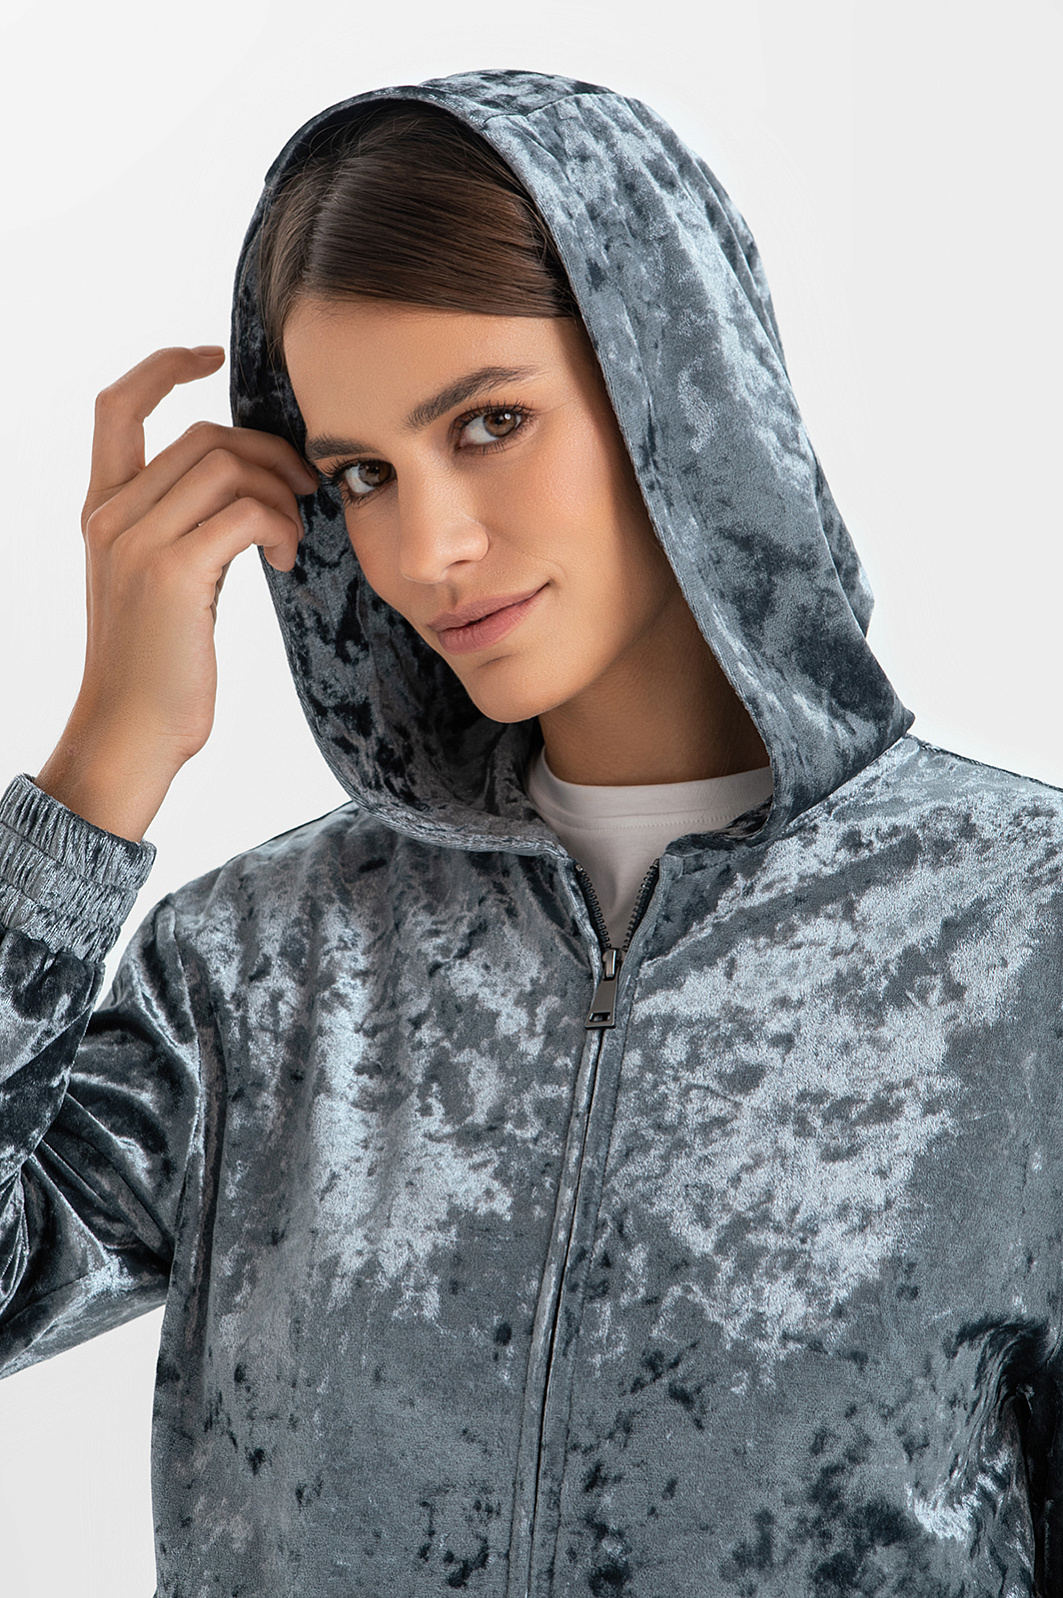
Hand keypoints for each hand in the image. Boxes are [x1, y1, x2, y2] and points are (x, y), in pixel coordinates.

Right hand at [35, 345, 317, 841]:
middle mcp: (111, 516)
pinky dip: (283, 527)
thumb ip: (182, 531)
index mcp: (102, 511)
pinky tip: (288, 562)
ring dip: (282, 494)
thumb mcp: (158, 586)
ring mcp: (138, 541)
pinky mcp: (173, 571)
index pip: (118, 406)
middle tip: (304, 490)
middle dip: (269, 453)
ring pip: (229, 465)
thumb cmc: (158, 670)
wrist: (131, 734)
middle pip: (204, 435)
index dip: (165, 366)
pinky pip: (247, 512)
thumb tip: (243, 493)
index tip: (212, 355)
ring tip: (294, 540)